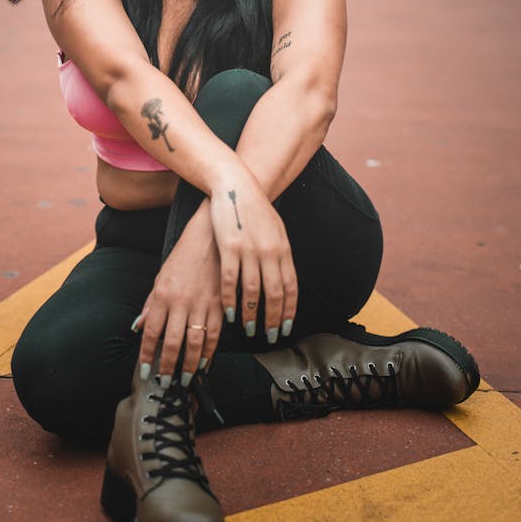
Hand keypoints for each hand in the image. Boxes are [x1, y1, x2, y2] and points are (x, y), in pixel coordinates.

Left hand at [132, 201, 222, 386]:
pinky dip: (209, 352)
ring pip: (195, 343)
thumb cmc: (183, 256)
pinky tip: (204, 363)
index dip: (147, 355)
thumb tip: (137, 328)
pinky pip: (215, 334)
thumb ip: (150, 305)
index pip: (151, 332)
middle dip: (168, 366)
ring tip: (184, 379)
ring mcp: (202, 304)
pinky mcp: (220, 304)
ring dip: (189, 365)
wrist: (210, 236)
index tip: (145, 370)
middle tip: (166, 382)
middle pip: (172, 343)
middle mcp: (181, 302)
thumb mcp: (161, 277)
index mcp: (163, 295)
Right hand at [209, 173, 297, 342]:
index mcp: (282, 249)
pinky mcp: (229, 247)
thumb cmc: (255, 209)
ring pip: (253, 291)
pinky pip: (231, 280)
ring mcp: (249, 250)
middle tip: (269, 336)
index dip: (289, 310)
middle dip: (272, 319)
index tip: (285, 327)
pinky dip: (231, 299)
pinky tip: (230, 312)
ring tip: (249, 328)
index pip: (290, 287)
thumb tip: (283, 278)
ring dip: (252, 314)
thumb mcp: (275, 230)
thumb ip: (279, 254)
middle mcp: (269, 252)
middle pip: (274, 293)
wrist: (236, 186)